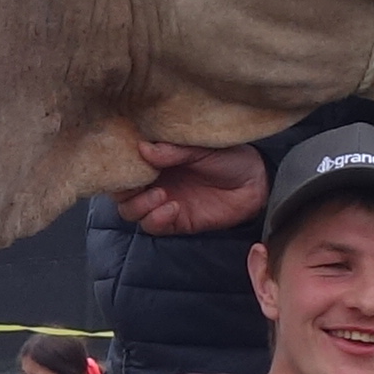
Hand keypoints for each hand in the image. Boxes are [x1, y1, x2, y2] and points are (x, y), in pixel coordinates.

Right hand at [114, 142, 271, 236]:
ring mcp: (162, 202)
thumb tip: (143, 149)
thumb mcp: (201, 148)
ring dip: (139, 205)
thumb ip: (174, 151)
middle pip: (120, 192)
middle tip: (141, 182)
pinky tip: (172, 207)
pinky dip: (156, 219)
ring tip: (161, 194)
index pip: (124, 166)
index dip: (119, 167)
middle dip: (124, 190)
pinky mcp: (175, 221)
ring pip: (130, 211)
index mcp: (156, 158)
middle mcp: (154, 181)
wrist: (255, 182)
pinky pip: (152, 225)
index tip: (126, 162)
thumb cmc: (229, 156)